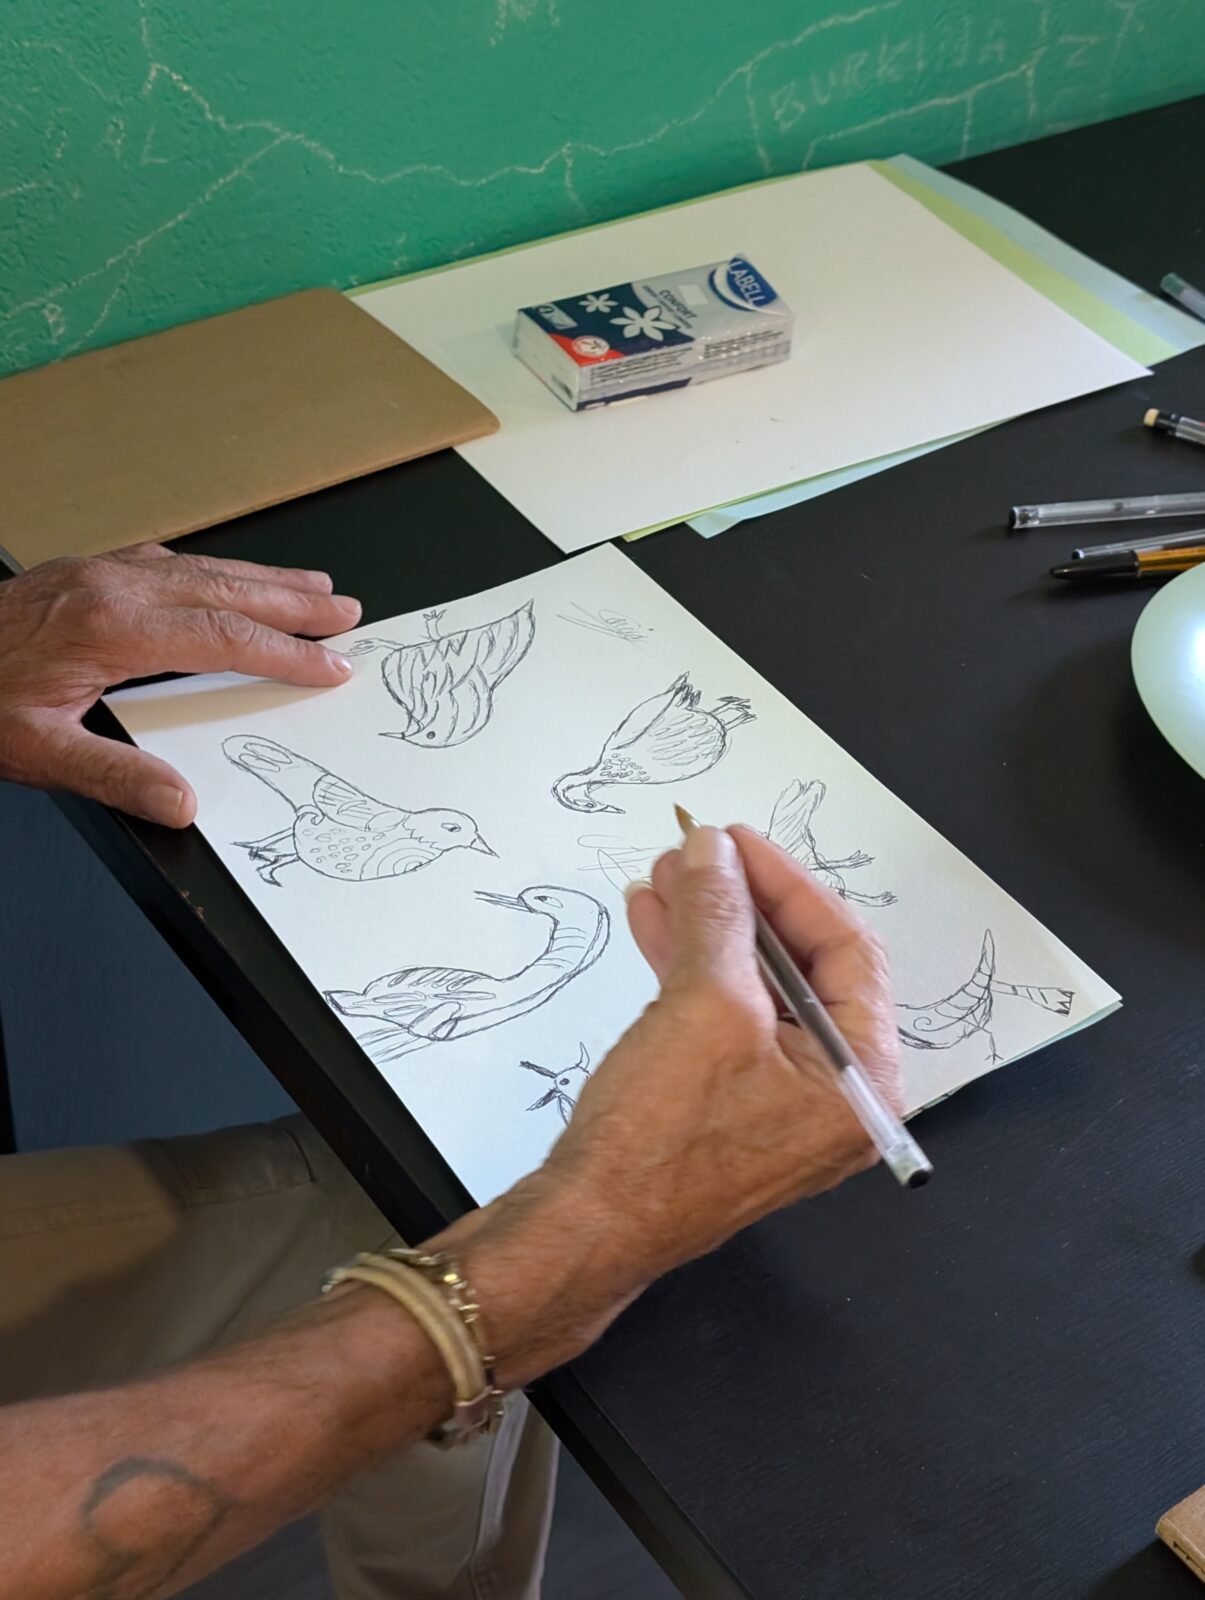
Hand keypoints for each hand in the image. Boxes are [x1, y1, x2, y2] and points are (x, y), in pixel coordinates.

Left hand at [0, 543, 360, 825]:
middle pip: (225, 590)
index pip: (224, 638)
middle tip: (346, 612)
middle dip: (292, 602)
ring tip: (312, 587)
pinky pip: (165, 560)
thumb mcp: (35, 752)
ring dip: (262, 578)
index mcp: (112, 629)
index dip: (286, 654)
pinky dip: (213, 569)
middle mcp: (112, 588)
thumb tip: (182, 803)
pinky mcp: (82, 571)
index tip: (331, 666)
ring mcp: (97, 572)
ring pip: (200, 568)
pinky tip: (226, 577)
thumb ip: (114, 777)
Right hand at [554, 823, 901, 1278]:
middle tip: (698, 853)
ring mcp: (778, 1103)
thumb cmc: (663, 1135)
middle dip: (743, 902)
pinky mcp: (727, 1106)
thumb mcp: (704, 1005)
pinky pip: (722, 1019)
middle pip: (802, 967)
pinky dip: (689, 969)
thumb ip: (718, 915)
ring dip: (709, 927)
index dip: (790, 885)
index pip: (847, 950)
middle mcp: (833, 1094)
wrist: (588, 1225)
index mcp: (862, 1079)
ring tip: (662, 876)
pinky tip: (653, 923)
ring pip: (753, 988)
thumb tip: (712, 850)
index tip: (737, 841)